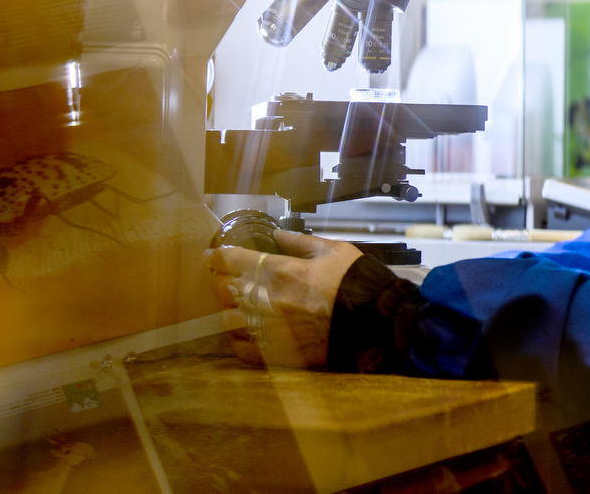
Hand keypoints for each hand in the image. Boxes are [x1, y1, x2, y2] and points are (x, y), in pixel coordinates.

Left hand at [205, 228, 362, 367]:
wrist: (378, 320)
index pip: (235, 260)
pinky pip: (244, 350)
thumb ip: (300, 242)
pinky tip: (242, 332)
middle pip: (226, 290)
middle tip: (220, 278)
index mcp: (283, 271)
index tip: (211, 256)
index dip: (218, 257)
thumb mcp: (332, 250)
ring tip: (233, 306)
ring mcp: (274, 330)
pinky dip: (238, 340)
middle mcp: (272, 301)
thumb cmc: (356, 281)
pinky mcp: (281, 355)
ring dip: (228, 310)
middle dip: (219, 282)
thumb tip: (277, 234)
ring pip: (230, 320)